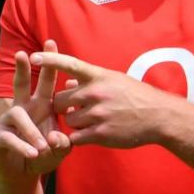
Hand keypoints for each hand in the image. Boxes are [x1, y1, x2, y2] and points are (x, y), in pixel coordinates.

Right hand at [0, 40, 71, 179]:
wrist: (20, 173)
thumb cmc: (44, 154)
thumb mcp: (60, 150)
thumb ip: (63, 143)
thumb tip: (56, 137)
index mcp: (43, 105)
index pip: (49, 83)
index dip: (53, 68)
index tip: (57, 51)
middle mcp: (25, 108)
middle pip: (23, 83)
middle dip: (25, 67)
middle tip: (24, 52)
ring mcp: (10, 121)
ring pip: (18, 115)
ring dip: (31, 131)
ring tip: (43, 147)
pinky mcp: (0, 136)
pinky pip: (10, 138)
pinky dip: (23, 146)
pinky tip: (33, 153)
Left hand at [35, 52, 179, 147]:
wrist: (159, 116)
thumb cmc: (138, 96)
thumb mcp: (116, 81)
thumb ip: (92, 80)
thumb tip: (69, 80)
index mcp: (100, 76)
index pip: (70, 64)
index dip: (51, 60)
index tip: (34, 56)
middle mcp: (96, 93)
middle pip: (60, 100)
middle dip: (64, 106)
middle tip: (77, 108)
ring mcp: (98, 114)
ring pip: (68, 120)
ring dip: (74, 122)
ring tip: (93, 121)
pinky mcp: (100, 133)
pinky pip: (76, 136)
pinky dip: (80, 136)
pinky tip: (94, 133)